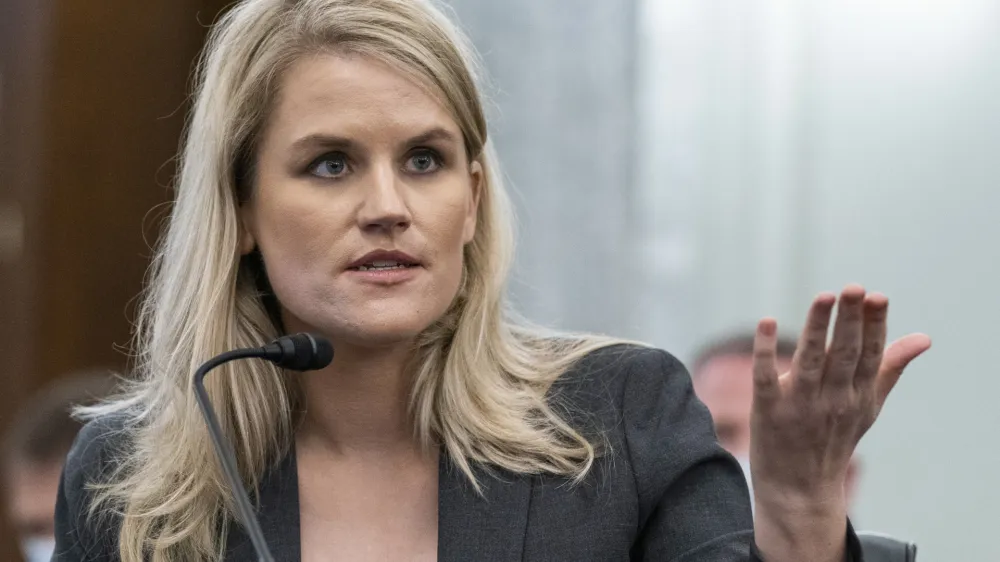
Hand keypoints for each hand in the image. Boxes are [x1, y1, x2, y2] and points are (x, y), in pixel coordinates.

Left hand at [748, 284, 930, 559]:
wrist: (799, 489)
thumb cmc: (835, 438)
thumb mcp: (868, 406)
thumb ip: (890, 368)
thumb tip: (924, 337)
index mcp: (858, 394)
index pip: (870, 355)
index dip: (874, 326)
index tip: (877, 296)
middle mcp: (833, 398)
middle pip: (844, 354)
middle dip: (849, 320)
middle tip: (853, 288)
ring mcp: (800, 404)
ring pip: (810, 360)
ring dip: (817, 328)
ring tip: (824, 297)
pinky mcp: (768, 409)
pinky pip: (766, 376)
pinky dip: (766, 350)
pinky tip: (767, 321)